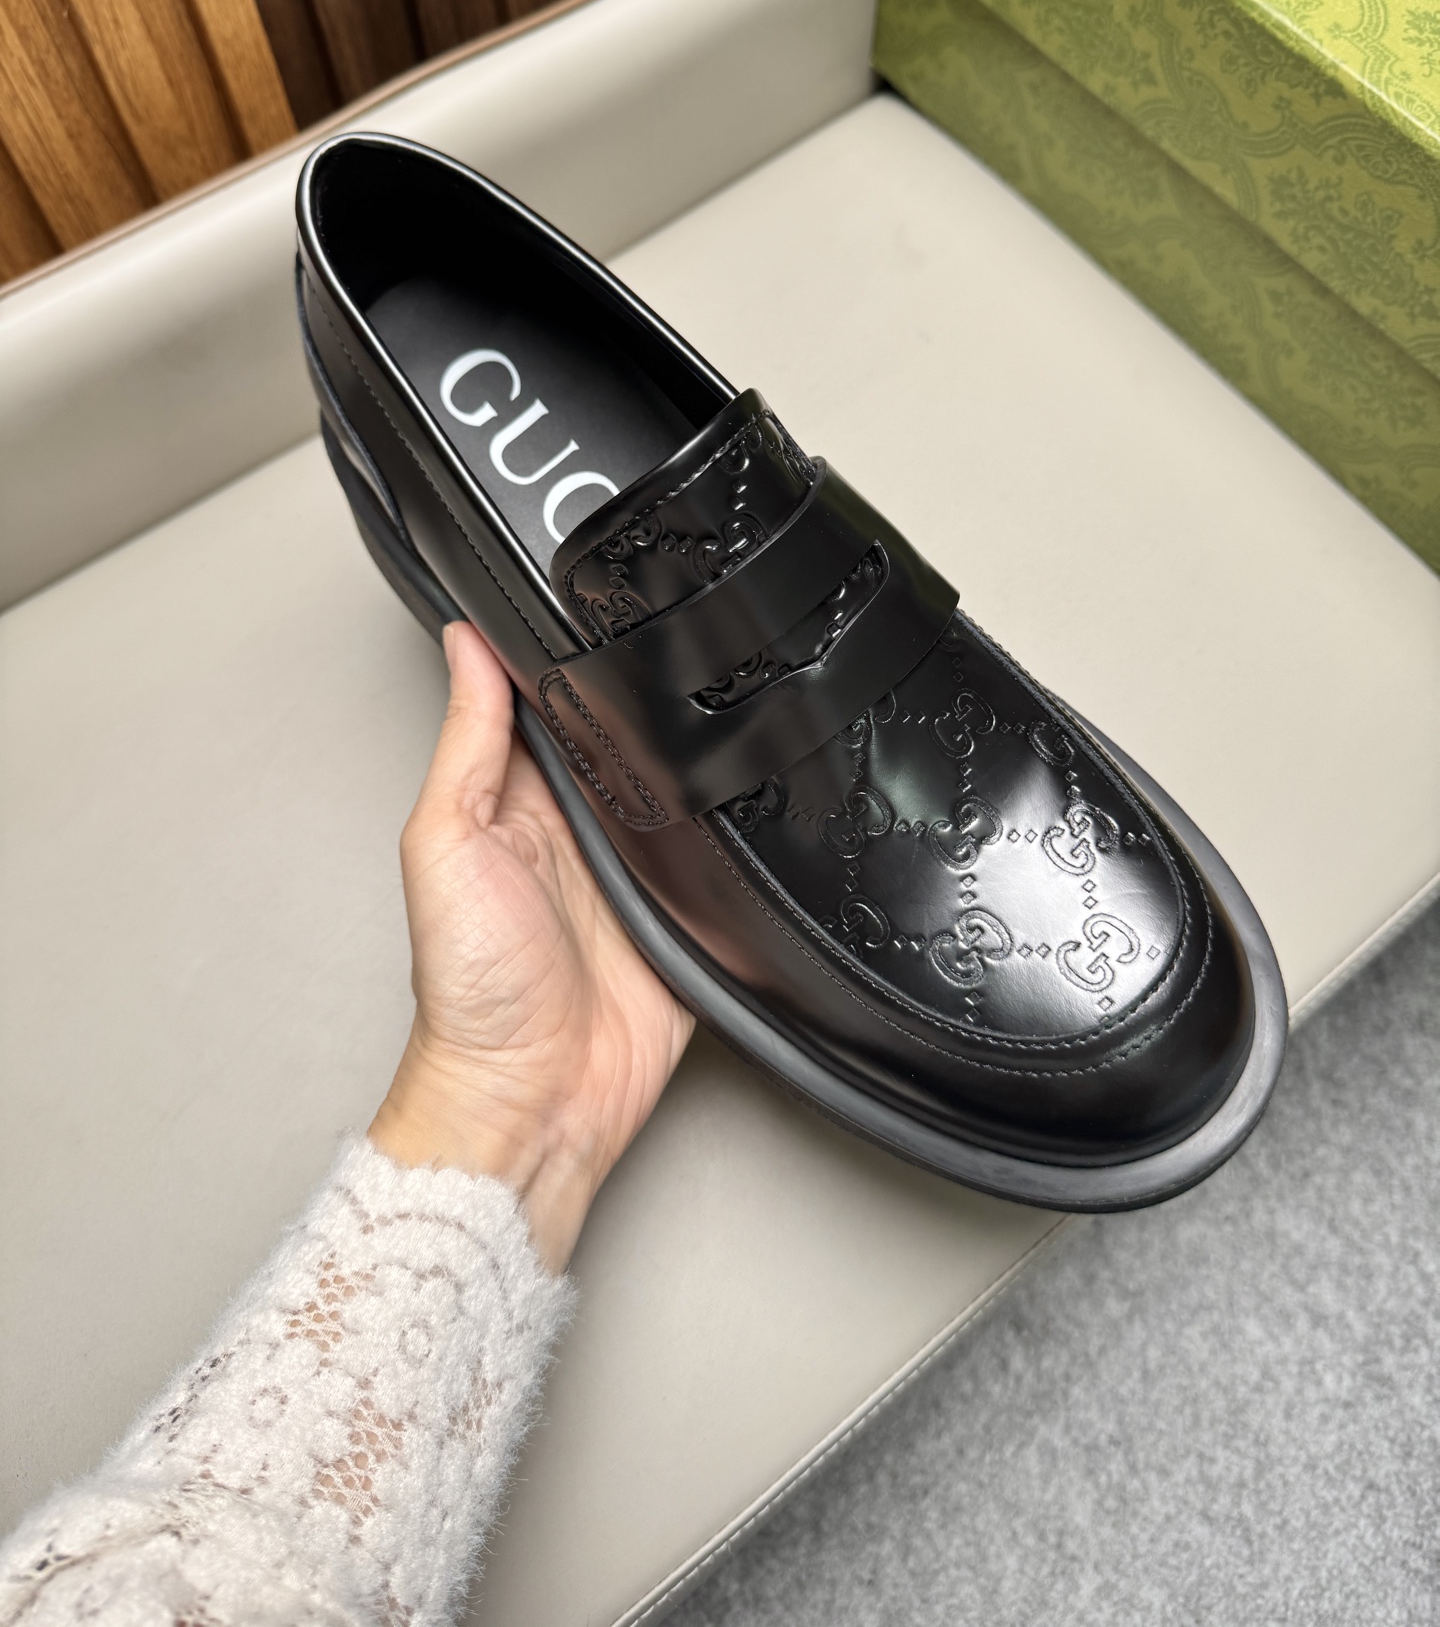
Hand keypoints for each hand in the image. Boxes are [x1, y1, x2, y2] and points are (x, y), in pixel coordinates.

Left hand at [369, 622, 692, 1269]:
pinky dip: (736, 827)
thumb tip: (464, 647)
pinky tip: (751, 789)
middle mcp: (580, 829)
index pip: (551, 704)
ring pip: (682, 786)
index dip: (569, 653)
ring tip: (727, 697)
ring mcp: (638, 871)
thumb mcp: (446, 844)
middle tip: (684, 630)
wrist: (534, 1096)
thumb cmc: (470, 990)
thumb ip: (466, 745)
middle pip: (628, 737)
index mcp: (517, 801)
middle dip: (653, 693)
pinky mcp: (688, 913)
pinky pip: (721, 856)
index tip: (591, 591)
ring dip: (700, 756)